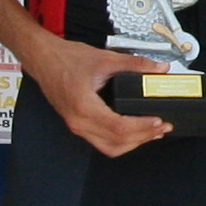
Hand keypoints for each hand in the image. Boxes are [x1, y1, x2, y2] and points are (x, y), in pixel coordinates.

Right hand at [27, 29, 170, 156]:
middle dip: (143, 138)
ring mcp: (77, 126)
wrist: (43, 58)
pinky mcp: (78, 125)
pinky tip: (134, 132)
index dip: (142, 127)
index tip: (158, 121)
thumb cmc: (65, 59)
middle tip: (162, 128)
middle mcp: (78, 122)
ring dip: (133, 143)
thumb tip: (158, 68)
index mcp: (83, 106)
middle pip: (116, 143)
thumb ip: (135, 64)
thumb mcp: (104, 58)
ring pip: (109, 147)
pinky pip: (102, 142)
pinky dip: (121, 141)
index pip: (118, 128)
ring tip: (152, 132)